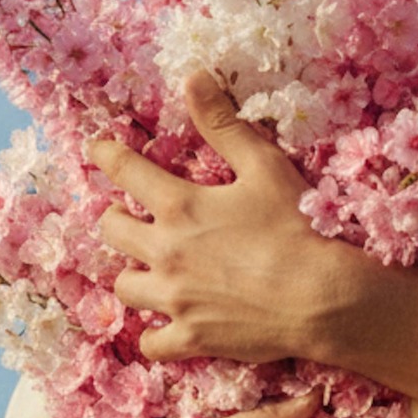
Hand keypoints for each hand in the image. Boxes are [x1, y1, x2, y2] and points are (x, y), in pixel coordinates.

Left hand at [89, 72, 348, 365]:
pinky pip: (151, 342)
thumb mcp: (263, 165)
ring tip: (148, 269)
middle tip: (129, 215)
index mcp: (179, 206)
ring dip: (133, 274)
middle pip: (112, 231)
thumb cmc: (296, 225)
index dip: (105, 155)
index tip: (95, 149)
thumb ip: (222, 123)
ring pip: (125, 287)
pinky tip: (167, 323)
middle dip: (116, 218)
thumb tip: (193, 76)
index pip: (125, 172)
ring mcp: (174, 299)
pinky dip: (155, 332)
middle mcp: (165, 252)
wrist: (321, 297)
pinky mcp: (190, 338)